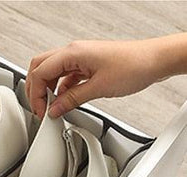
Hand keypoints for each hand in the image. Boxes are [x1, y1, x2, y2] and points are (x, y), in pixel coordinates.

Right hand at [26, 38, 164, 119]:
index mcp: (73, 53)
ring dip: (47, 89)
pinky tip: (64, 101)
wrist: (155, 61)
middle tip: (39, 108)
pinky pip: (65, 76)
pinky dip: (60, 89)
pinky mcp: (87, 64)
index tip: (41, 111)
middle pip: (40, 67)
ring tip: (51, 107)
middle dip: (35, 89)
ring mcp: (80, 57)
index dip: (36, 95)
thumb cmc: (134, 66)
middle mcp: (74, 52)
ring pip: (51, 72)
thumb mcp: (98, 88)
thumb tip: (54, 110)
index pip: (40, 73)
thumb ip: (71, 100)